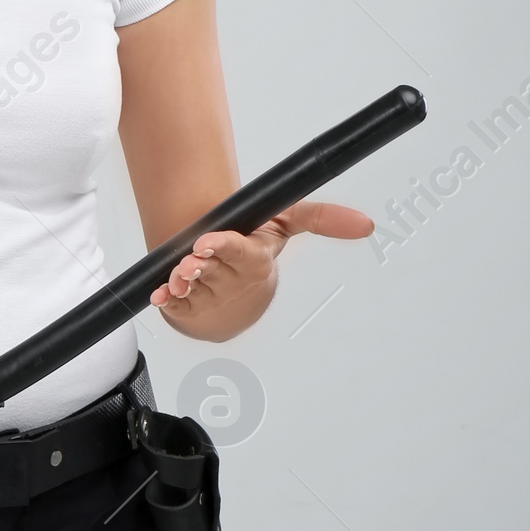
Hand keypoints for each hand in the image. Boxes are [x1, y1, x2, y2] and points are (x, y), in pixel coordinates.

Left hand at [150, 200, 375, 338]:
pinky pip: (173, 307)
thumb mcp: (284, 227)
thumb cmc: (255, 251)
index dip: (223, 247)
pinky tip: (162, 294)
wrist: (233, 291)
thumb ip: (321, 218)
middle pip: (211, 272)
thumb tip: (367, 224)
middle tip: (190, 261)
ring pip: (192, 289)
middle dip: (199, 266)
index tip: (208, 242)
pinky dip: (165, 299)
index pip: (240, 253)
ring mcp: (210, 301)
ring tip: (178, 276)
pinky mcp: (188, 313)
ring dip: (181, 282)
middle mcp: (234, 285)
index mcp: (255, 263)